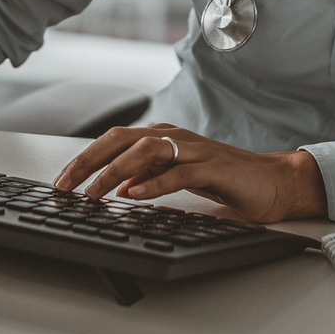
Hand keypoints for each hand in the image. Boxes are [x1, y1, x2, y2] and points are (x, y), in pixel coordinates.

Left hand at [51, 123, 327, 222]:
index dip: (84, 158)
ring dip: (114, 172)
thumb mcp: (178, 177)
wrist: (273, 182)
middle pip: (121, 140)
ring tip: (93, 193)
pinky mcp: (212, 168)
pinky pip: (177, 173)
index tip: (61, 181)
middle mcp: (174, 137)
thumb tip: (116, 186)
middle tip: (64, 186)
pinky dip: (152, 183)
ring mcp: (194, 150)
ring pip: (145, 151)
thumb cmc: (226, 179)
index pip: (113, 141)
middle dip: (88, 162)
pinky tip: (133, 196)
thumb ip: (149, 177)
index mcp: (163, 137)